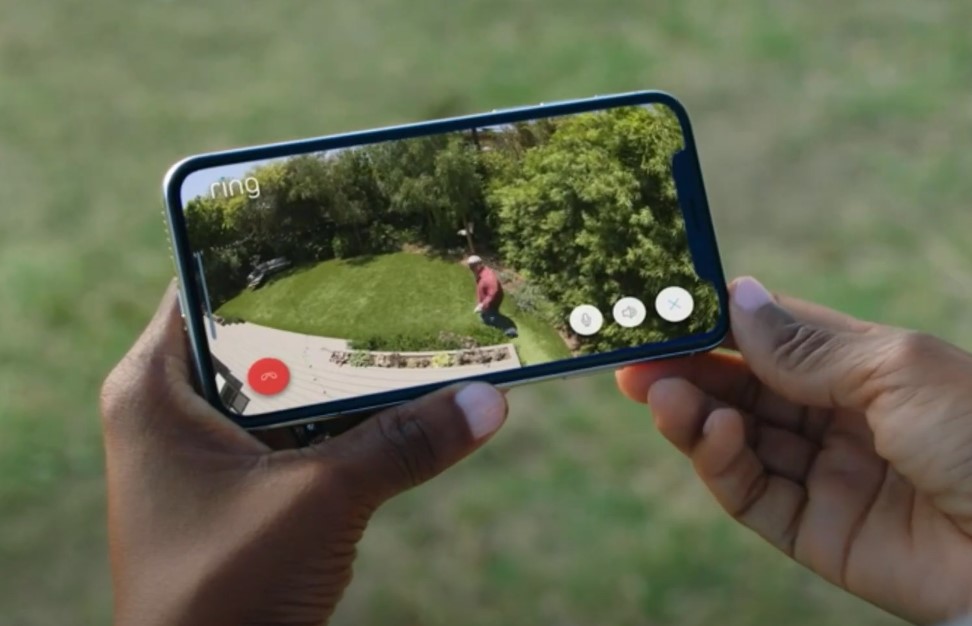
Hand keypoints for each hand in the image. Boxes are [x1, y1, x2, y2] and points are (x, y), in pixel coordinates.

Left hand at [100, 283, 507, 625]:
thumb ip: (404, 443)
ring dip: (346, 373)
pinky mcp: (243, 484)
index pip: (214, 283)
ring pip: (287, 384)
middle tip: (397, 273)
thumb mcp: (320, 501)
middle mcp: (173, 407)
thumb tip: (491, 398)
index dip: (279, 254)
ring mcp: (209, 449)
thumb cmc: (225, 593)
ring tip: (411, 327)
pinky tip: (400, 400)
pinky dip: (345, 418)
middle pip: (259, 332)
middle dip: (330, 314)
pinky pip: (299, 429)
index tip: (347, 228)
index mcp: (155, 388)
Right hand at [617, 277, 971, 624]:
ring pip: (737, 439)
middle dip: (688, 369)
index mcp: (862, 368)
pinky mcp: (815, 531)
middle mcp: (837, 418)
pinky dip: (720, 461)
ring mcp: (824, 475)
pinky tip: (715, 432)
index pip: (772, 337)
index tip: (665, 308)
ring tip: (659, 392)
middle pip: (744, 388)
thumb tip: (736, 295)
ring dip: (692, 412)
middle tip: (633, 355)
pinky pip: (751, 493)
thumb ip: (807, 343)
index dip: (718, 322)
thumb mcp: (896, 368)